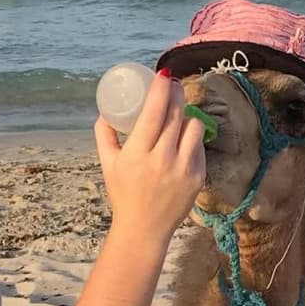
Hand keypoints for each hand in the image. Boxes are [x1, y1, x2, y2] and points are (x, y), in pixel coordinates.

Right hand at [94, 72, 204, 241]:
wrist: (144, 229)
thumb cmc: (123, 195)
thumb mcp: (108, 164)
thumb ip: (105, 136)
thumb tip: (105, 112)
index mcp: (138, 153)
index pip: (155, 111)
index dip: (161, 88)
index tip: (163, 75)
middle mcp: (163, 159)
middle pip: (177, 113)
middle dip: (176, 93)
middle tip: (173, 85)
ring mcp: (184, 169)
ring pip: (194, 126)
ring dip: (187, 116)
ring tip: (179, 114)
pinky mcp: (198, 177)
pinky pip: (199, 147)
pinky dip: (192, 140)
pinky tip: (184, 139)